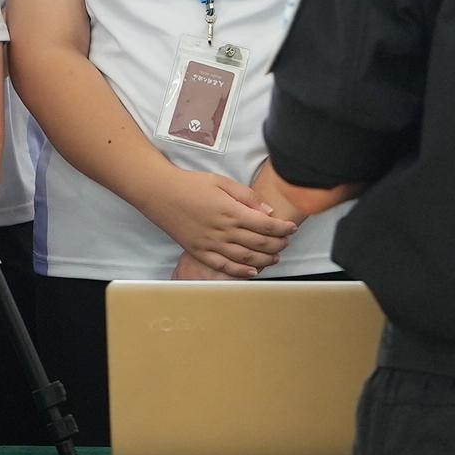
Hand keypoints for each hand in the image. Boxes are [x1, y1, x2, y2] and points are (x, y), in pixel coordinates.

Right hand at [151, 168, 295, 279]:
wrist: (161, 194)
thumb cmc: (191, 184)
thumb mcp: (223, 182)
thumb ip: (247, 197)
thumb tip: (267, 211)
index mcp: (232, 212)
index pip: (266, 225)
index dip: (282, 228)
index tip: (292, 228)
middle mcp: (224, 231)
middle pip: (259, 244)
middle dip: (278, 244)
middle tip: (287, 242)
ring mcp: (211, 244)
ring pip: (245, 258)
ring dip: (264, 260)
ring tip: (276, 257)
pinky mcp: (199, 252)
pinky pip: (224, 267)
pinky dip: (240, 273)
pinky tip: (253, 273)